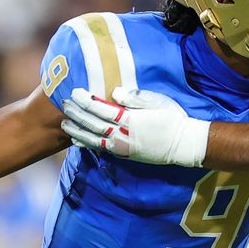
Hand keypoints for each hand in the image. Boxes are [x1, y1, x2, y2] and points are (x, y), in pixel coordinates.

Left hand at [61, 87, 209, 166]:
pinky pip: (101, 149)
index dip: (85, 101)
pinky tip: (77, 140)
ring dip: (77, 131)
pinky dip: (87, 144)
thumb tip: (114, 92)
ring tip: (65, 123)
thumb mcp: (158, 102)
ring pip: (93, 139)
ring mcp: (123, 147)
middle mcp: (123, 135)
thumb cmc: (173, 119)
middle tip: (64, 105)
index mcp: (130, 119)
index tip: (74, 92)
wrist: (184, 145)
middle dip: (77, 114)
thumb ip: (136, 97)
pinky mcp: (125, 155)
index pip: (101, 109)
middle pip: (93, 124)